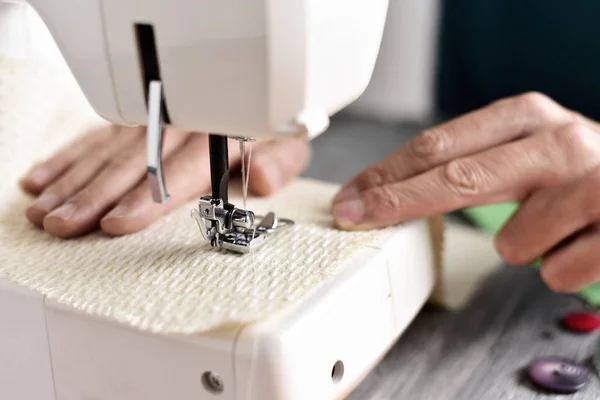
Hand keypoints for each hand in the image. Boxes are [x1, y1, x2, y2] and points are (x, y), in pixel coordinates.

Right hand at [20, 125, 310, 237]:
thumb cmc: (269, 132)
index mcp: (217, 133)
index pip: (179, 170)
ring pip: (106, 152)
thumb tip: (263, 178)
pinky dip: (66, 159)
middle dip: (95, 196)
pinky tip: (41, 180)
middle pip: (132, 163)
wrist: (257, 96)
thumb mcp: (288, 146)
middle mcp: (177, 125)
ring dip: (74, 182)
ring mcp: (149, 122)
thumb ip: (278, 162)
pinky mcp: (131, 122)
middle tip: (64, 224)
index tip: (117, 222)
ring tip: (45, 211)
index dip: (147, 198)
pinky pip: (94, 138)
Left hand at [332, 92, 599, 292]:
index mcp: (526, 117)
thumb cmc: (574, 171)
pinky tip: (580, 243)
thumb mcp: (523, 148)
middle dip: (398, 203)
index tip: (350, 197)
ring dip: (522, 244)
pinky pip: (555, 271)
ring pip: (513, 242)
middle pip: (456, 178)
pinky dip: (559, 266)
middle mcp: (558, 141)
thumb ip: (469, 162)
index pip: (438, 145)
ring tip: (552, 227)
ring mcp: (592, 183)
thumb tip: (390, 192)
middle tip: (357, 217)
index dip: (387, 175)